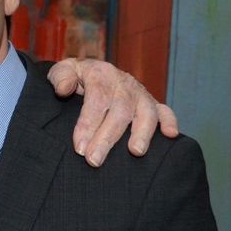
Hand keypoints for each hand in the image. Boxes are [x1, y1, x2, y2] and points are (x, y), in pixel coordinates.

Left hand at [47, 58, 178, 166]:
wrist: (91, 70)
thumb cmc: (74, 76)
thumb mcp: (62, 70)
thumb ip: (61, 78)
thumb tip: (63, 90)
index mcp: (100, 74)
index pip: (96, 99)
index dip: (88, 124)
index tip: (79, 148)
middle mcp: (123, 83)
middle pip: (119, 111)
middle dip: (107, 138)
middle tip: (94, 160)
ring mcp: (139, 93)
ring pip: (145, 112)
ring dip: (142, 132)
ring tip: (136, 152)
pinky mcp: (151, 102)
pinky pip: (165, 111)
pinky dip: (170, 121)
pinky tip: (170, 136)